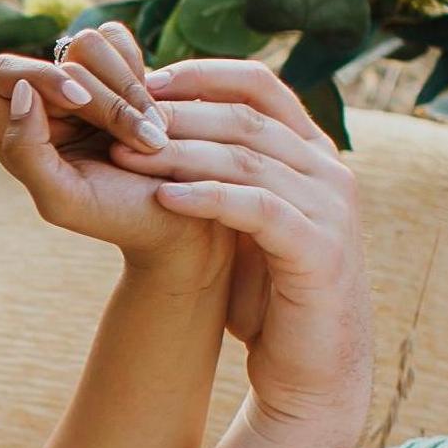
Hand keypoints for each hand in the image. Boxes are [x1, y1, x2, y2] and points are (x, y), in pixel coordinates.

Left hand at [0, 22, 226, 285]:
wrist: (172, 212)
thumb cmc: (114, 214)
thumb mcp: (63, 198)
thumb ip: (25, 151)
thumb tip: (22, 90)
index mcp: (18, 134)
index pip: (4, 74)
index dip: (42, 78)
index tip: (78, 101)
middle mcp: (44, 104)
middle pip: (61, 60)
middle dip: (105, 99)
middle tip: (143, 141)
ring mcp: (80, 82)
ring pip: (93, 43)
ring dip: (129, 86)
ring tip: (153, 133)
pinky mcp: (113, 70)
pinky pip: (118, 38)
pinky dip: (139, 67)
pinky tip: (152, 108)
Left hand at [109, 58, 373, 442]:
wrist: (313, 371)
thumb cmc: (272, 300)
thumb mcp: (246, 229)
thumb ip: (225, 183)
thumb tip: (168, 145)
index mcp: (312, 155)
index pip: (262, 87)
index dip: (204, 75)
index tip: (145, 80)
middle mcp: (328, 171)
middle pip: (247, 119)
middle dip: (179, 113)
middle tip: (119, 114)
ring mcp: (329, 208)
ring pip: (248, 160)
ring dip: (181, 152)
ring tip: (125, 152)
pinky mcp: (318, 250)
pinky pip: (258, 209)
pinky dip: (209, 198)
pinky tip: (164, 197)